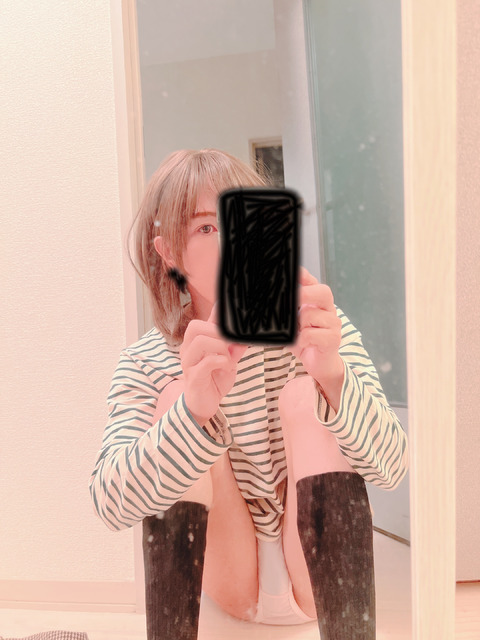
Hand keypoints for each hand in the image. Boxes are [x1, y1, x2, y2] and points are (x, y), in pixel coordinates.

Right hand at [181, 305, 247, 424]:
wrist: (204, 405)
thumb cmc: (214, 380)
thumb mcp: (229, 361)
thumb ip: (235, 348)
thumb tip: (246, 335)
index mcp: (197, 343)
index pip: (204, 320)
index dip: (217, 310)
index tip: (228, 301)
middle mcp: (189, 349)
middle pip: (195, 326)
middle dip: (217, 332)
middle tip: (229, 345)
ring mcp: (188, 363)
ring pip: (200, 341)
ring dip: (220, 347)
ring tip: (228, 358)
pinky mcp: (193, 377)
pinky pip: (206, 362)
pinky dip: (221, 361)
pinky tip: (227, 366)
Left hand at [291, 268, 343, 403]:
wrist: (319, 363)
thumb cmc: (305, 340)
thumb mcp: (293, 323)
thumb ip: (286, 311)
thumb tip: (266, 303)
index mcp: (318, 301)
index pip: (313, 281)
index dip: (303, 275)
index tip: (291, 271)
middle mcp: (329, 309)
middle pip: (323, 292)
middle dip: (304, 293)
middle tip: (291, 301)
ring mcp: (333, 323)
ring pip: (310, 315)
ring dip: (298, 326)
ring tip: (297, 334)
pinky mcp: (333, 339)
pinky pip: (310, 335)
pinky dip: (301, 340)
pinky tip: (304, 344)